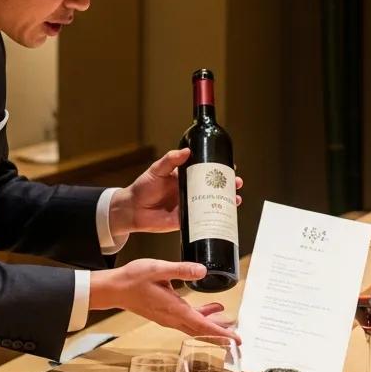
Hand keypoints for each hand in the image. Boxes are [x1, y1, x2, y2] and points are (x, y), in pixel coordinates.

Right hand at [89, 259, 240, 341]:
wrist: (114, 289)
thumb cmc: (133, 279)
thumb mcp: (159, 269)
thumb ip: (182, 269)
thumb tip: (202, 271)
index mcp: (174, 309)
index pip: (203, 325)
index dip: (221, 333)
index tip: (235, 340)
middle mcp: (172, 317)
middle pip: (202, 330)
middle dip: (221, 334)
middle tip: (237, 338)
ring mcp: (168, 318)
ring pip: (195, 326)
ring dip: (212, 325)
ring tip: (228, 320)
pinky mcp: (164, 314)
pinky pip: (187, 320)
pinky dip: (201, 318)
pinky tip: (209, 309)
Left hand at [110, 149, 244, 235]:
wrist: (132, 210)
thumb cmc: (143, 187)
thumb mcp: (157, 170)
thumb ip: (170, 160)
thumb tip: (186, 151)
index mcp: (185, 178)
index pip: (206, 172)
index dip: (219, 170)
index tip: (231, 166)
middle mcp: (190, 191)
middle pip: (214, 188)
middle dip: (229, 186)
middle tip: (237, 183)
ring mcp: (190, 206)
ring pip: (212, 204)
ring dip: (226, 202)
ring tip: (236, 199)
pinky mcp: (186, 221)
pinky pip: (203, 220)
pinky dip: (214, 219)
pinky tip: (224, 217)